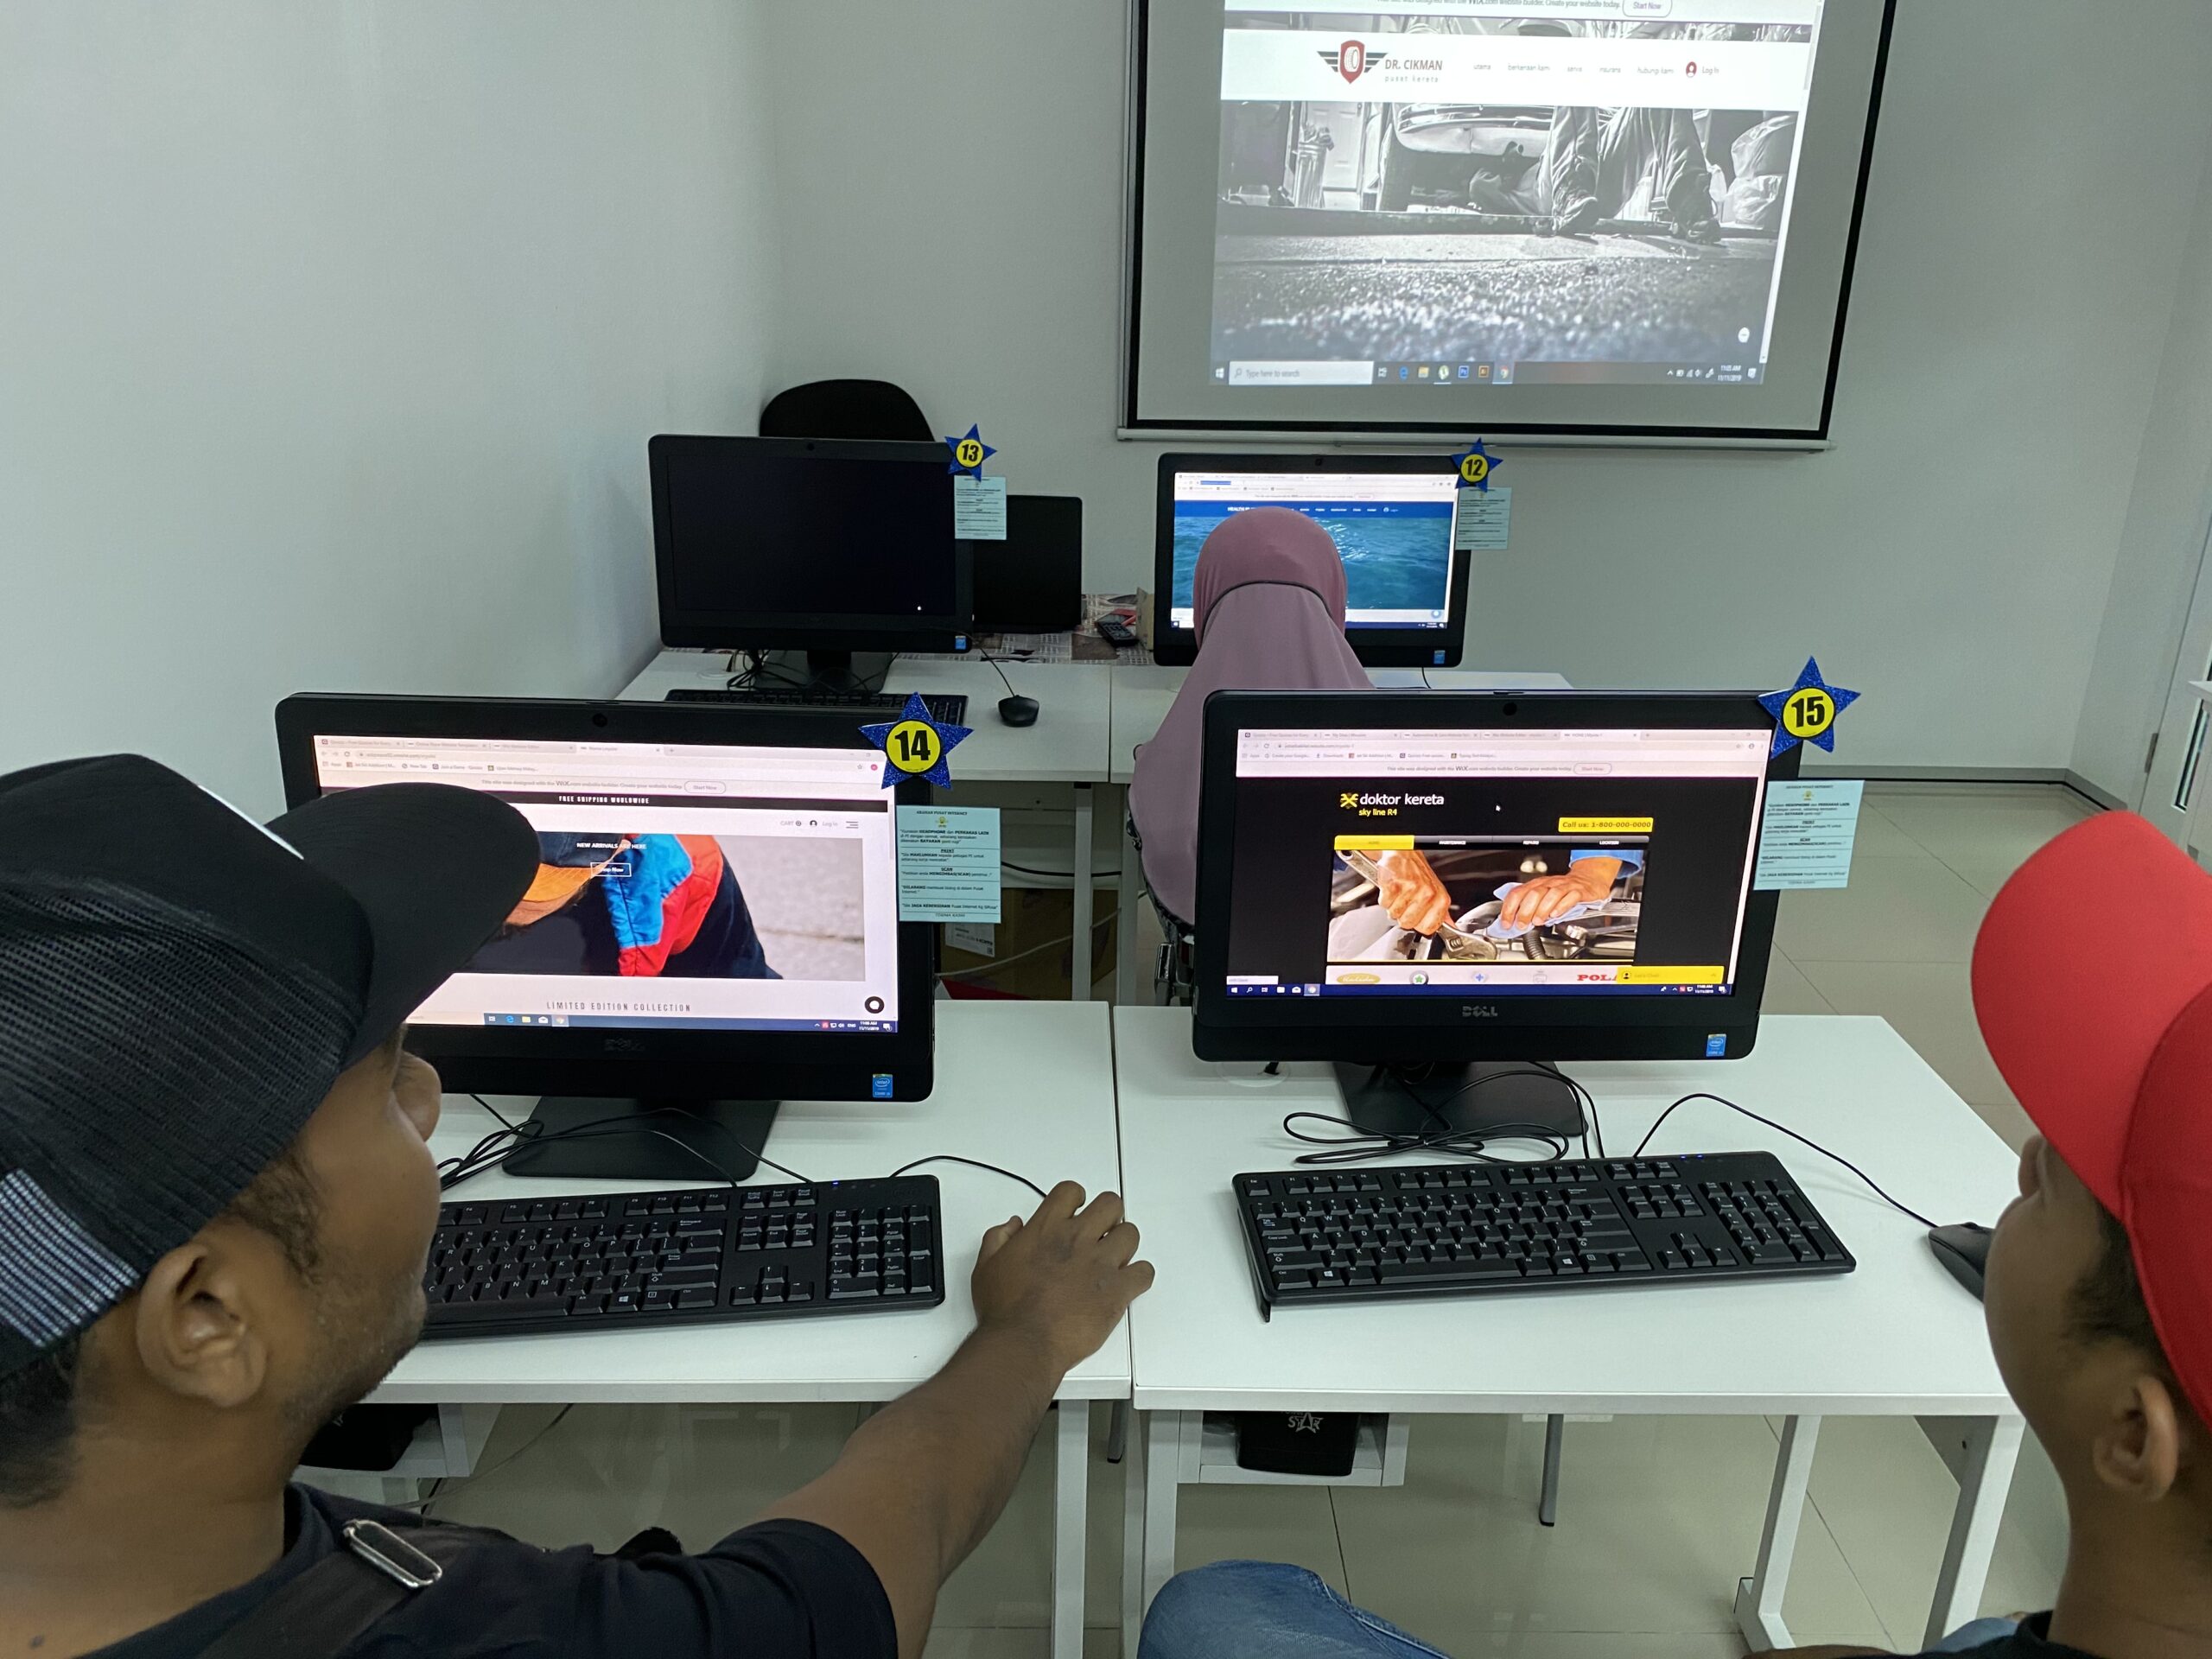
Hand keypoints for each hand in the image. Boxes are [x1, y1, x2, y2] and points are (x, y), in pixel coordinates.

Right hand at [972, 1183, 1153, 1376]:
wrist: (1023, 1343)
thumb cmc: (1005, 1311)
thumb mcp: (986, 1267)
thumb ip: (999, 1238)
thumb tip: (1012, 1226)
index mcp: (1046, 1229)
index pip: (1071, 1191)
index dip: (1076, 1198)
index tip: (1077, 1208)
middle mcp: (1076, 1239)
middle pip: (1110, 1204)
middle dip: (1108, 1215)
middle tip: (1102, 1232)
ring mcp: (1100, 1263)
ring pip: (1131, 1234)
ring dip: (1124, 1244)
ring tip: (1114, 1259)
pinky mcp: (1117, 1291)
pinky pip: (1144, 1272)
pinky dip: (1139, 1276)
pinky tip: (1127, 1284)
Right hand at [1372, 850, 1453, 935]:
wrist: (1404, 854)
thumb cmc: (1418, 874)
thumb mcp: (1436, 893)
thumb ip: (1442, 913)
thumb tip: (1451, 928)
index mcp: (1441, 899)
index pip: (1428, 929)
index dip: (1418, 924)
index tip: (1417, 914)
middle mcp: (1427, 893)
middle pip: (1408, 924)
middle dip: (1403, 915)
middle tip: (1406, 900)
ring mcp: (1410, 889)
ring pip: (1394, 914)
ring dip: (1393, 905)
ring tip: (1399, 893)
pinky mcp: (1393, 884)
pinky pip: (1384, 904)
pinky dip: (1385, 898)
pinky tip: (1392, 888)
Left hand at [1498, 858, 1619, 932]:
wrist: (1588, 879)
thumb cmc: (1563, 890)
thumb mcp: (1544, 896)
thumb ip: (1531, 907)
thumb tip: (1515, 922)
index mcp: (1537, 885)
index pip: (1518, 893)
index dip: (1509, 908)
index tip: (1506, 922)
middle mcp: (1549, 884)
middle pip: (1533, 894)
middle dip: (1525, 911)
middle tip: (1522, 924)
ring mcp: (1564, 886)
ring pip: (1551, 895)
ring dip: (1542, 909)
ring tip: (1537, 921)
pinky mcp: (1579, 891)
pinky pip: (1570, 897)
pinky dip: (1562, 906)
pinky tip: (1556, 914)